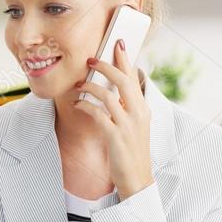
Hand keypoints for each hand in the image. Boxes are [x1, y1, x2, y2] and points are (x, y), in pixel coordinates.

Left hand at [73, 38, 153, 200]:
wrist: (137, 178)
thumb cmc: (132, 150)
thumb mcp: (135, 125)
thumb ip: (128, 107)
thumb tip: (114, 89)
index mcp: (143, 108)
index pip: (134, 78)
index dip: (125, 59)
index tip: (117, 43)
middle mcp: (138, 113)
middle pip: (122, 81)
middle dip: (105, 66)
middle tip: (90, 60)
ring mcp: (127, 125)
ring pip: (108, 95)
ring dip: (90, 87)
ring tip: (79, 86)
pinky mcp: (115, 136)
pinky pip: (97, 114)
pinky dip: (85, 106)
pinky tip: (78, 104)